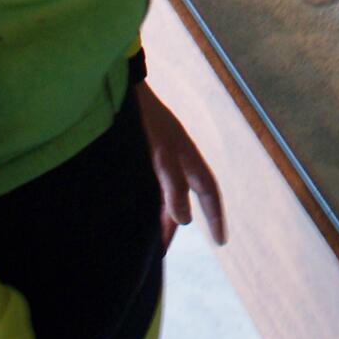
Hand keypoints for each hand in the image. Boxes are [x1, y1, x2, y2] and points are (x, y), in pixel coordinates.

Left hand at [139, 82, 224, 249]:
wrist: (117, 89)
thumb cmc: (142, 118)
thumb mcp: (159, 154)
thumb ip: (173, 185)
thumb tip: (186, 220)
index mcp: (187, 156)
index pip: (208, 192)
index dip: (216, 216)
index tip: (221, 241)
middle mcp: (174, 157)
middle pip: (183, 196)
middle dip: (176, 223)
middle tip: (163, 249)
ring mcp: (156, 155)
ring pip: (163, 192)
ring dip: (158, 213)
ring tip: (145, 237)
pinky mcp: (138, 154)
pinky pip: (148, 184)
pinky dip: (146, 201)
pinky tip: (133, 209)